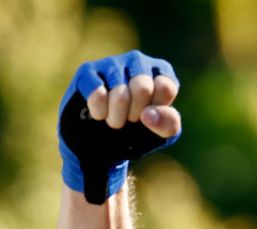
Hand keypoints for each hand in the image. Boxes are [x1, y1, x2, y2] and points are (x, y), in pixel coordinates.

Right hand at [58, 50, 182, 204]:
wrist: (103, 139)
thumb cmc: (140, 129)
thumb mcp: (163, 131)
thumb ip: (168, 123)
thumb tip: (148, 115)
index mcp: (160, 71)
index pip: (165, 88)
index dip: (156, 110)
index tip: (149, 114)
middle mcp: (137, 61)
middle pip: (142, 88)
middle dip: (136, 113)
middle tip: (131, 118)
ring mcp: (112, 63)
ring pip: (119, 94)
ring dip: (117, 118)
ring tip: (115, 120)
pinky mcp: (87, 71)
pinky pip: (97, 93)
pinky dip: (100, 112)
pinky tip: (99, 114)